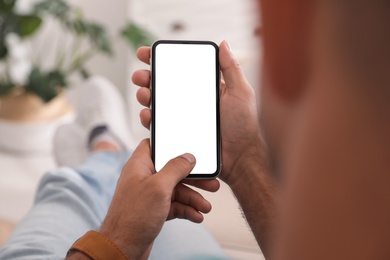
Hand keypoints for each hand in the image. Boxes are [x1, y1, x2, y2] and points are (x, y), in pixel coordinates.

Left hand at [99, 139, 219, 258]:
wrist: (123, 248)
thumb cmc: (133, 217)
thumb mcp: (159, 187)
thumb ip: (175, 168)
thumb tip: (188, 156)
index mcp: (140, 165)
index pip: (155, 146)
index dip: (171, 145)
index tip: (189, 148)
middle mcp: (144, 178)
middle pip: (173, 171)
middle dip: (193, 178)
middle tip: (211, 182)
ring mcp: (150, 195)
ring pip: (176, 190)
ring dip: (193, 198)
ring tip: (206, 206)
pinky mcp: (154, 210)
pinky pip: (175, 205)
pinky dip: (186, 210)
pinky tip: (196, 216)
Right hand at [132, 41, 266, 185]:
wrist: (240, 157)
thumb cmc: (244, 125)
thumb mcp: (240, 92)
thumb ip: (231, 68)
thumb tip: (223, 44)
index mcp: (203, 87)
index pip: (179, 69)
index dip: (161, 59)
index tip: (146, 53)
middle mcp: (190, 101)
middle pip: (162, 85)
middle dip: (146, 77)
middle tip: (141, 76)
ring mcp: (183, 118)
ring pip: (157, 103)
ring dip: (145, 96)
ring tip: (144, 94)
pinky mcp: (178, 134)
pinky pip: (159, 125)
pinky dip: (149, 118)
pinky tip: (148, 115)